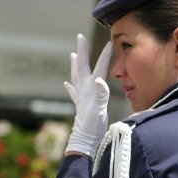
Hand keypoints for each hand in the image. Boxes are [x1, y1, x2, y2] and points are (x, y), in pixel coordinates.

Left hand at [64, 34, 111, 156]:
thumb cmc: (93, 125)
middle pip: (82, 66)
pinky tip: (67, 84)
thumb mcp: (99, 109)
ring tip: (73, 55)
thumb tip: (100, 80)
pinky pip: (74, 92)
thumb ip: (100, 94)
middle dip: (82, 51)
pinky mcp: (80, 104)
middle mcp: (84, 89)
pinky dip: (71, 86)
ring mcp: (81, 96)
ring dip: (76, 65)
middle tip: (80, 37)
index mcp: (91, 88)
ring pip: (76, 76)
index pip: (100, 68)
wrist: (84, 139)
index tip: (110, 43)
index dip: (105, 56)